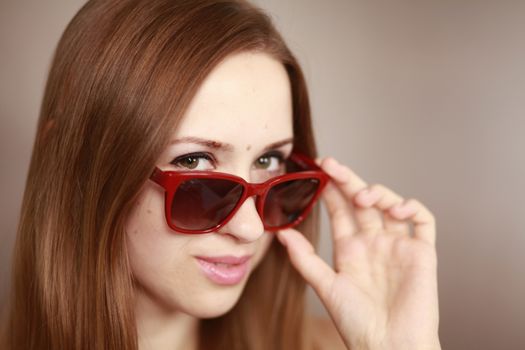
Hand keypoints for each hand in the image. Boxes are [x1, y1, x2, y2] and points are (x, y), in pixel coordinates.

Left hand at [276, 157, 440, 349]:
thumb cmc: (356, 323)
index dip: (330, 189)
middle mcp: (374, 242)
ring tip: (363, 196)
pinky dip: (412, 208)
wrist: (389, 346)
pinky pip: (423, 221)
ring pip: (391, 205)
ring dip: (378, 193)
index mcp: (351, 248)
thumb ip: (304, 258)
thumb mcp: (325, 286)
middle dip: (348, 180)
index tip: (316, 170)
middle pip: (362, 201)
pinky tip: (397, 208)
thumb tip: (280, 233)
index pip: (340, 210)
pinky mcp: (422, 252)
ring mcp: (398, 245)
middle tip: (331, 163)